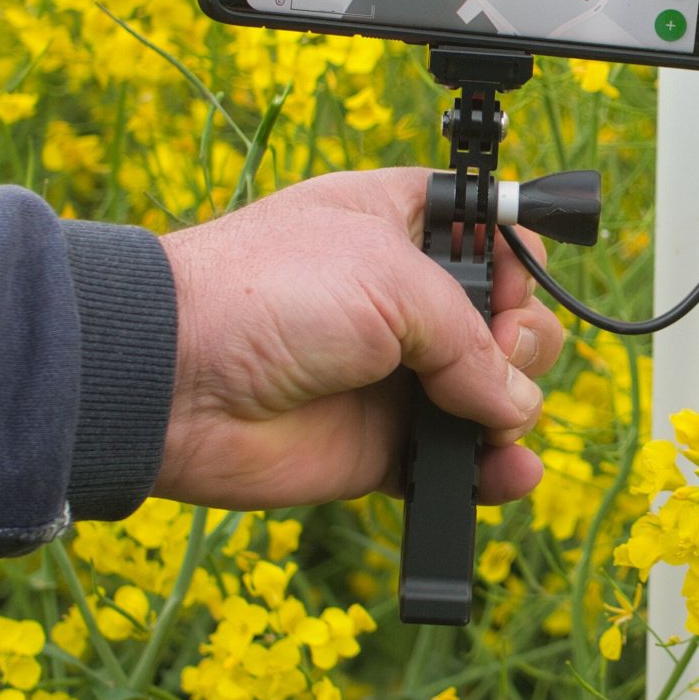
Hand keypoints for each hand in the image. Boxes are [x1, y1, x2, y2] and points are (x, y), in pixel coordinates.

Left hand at [154, 168, 562, 509]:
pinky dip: (493, 474)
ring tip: (492, 420)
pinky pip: (457, 465)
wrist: (175, 379)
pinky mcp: (382, 447)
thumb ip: (469, 336)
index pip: (494, 234)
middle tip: (494, 353)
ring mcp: (398, 375)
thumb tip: (510, 403)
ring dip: (515, 409)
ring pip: (495, 395)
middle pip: (510, 319)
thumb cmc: (268, 291)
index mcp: (405, 225)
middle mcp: (407, 299)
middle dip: (523, 340)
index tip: (512, 284)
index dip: (518, 259)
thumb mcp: (388, 275)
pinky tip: (507, 472)